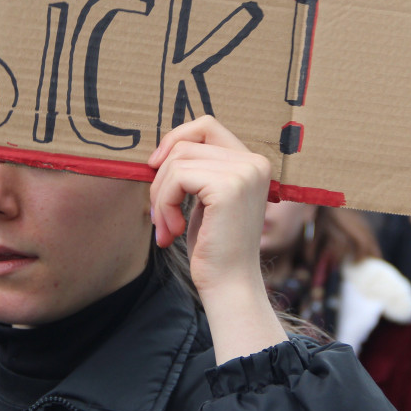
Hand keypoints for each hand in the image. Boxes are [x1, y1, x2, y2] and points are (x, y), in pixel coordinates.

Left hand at [149, 116, 286, 362]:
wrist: (229, 285)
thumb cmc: (214, 247)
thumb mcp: (205, 198)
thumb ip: (195, 168)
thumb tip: (159, 150)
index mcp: (253, 162)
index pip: (206, 125)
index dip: (176, 140)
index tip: (156, 169)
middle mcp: (254, 162)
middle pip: (186, 144)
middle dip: (162, 179)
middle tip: (160, 215)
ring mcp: (244, 172)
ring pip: (177, 161)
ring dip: (161, 196)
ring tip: (166, 226)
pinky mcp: (228, 186)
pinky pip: (177, 177)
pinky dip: (165, 203)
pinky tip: (174, 229)